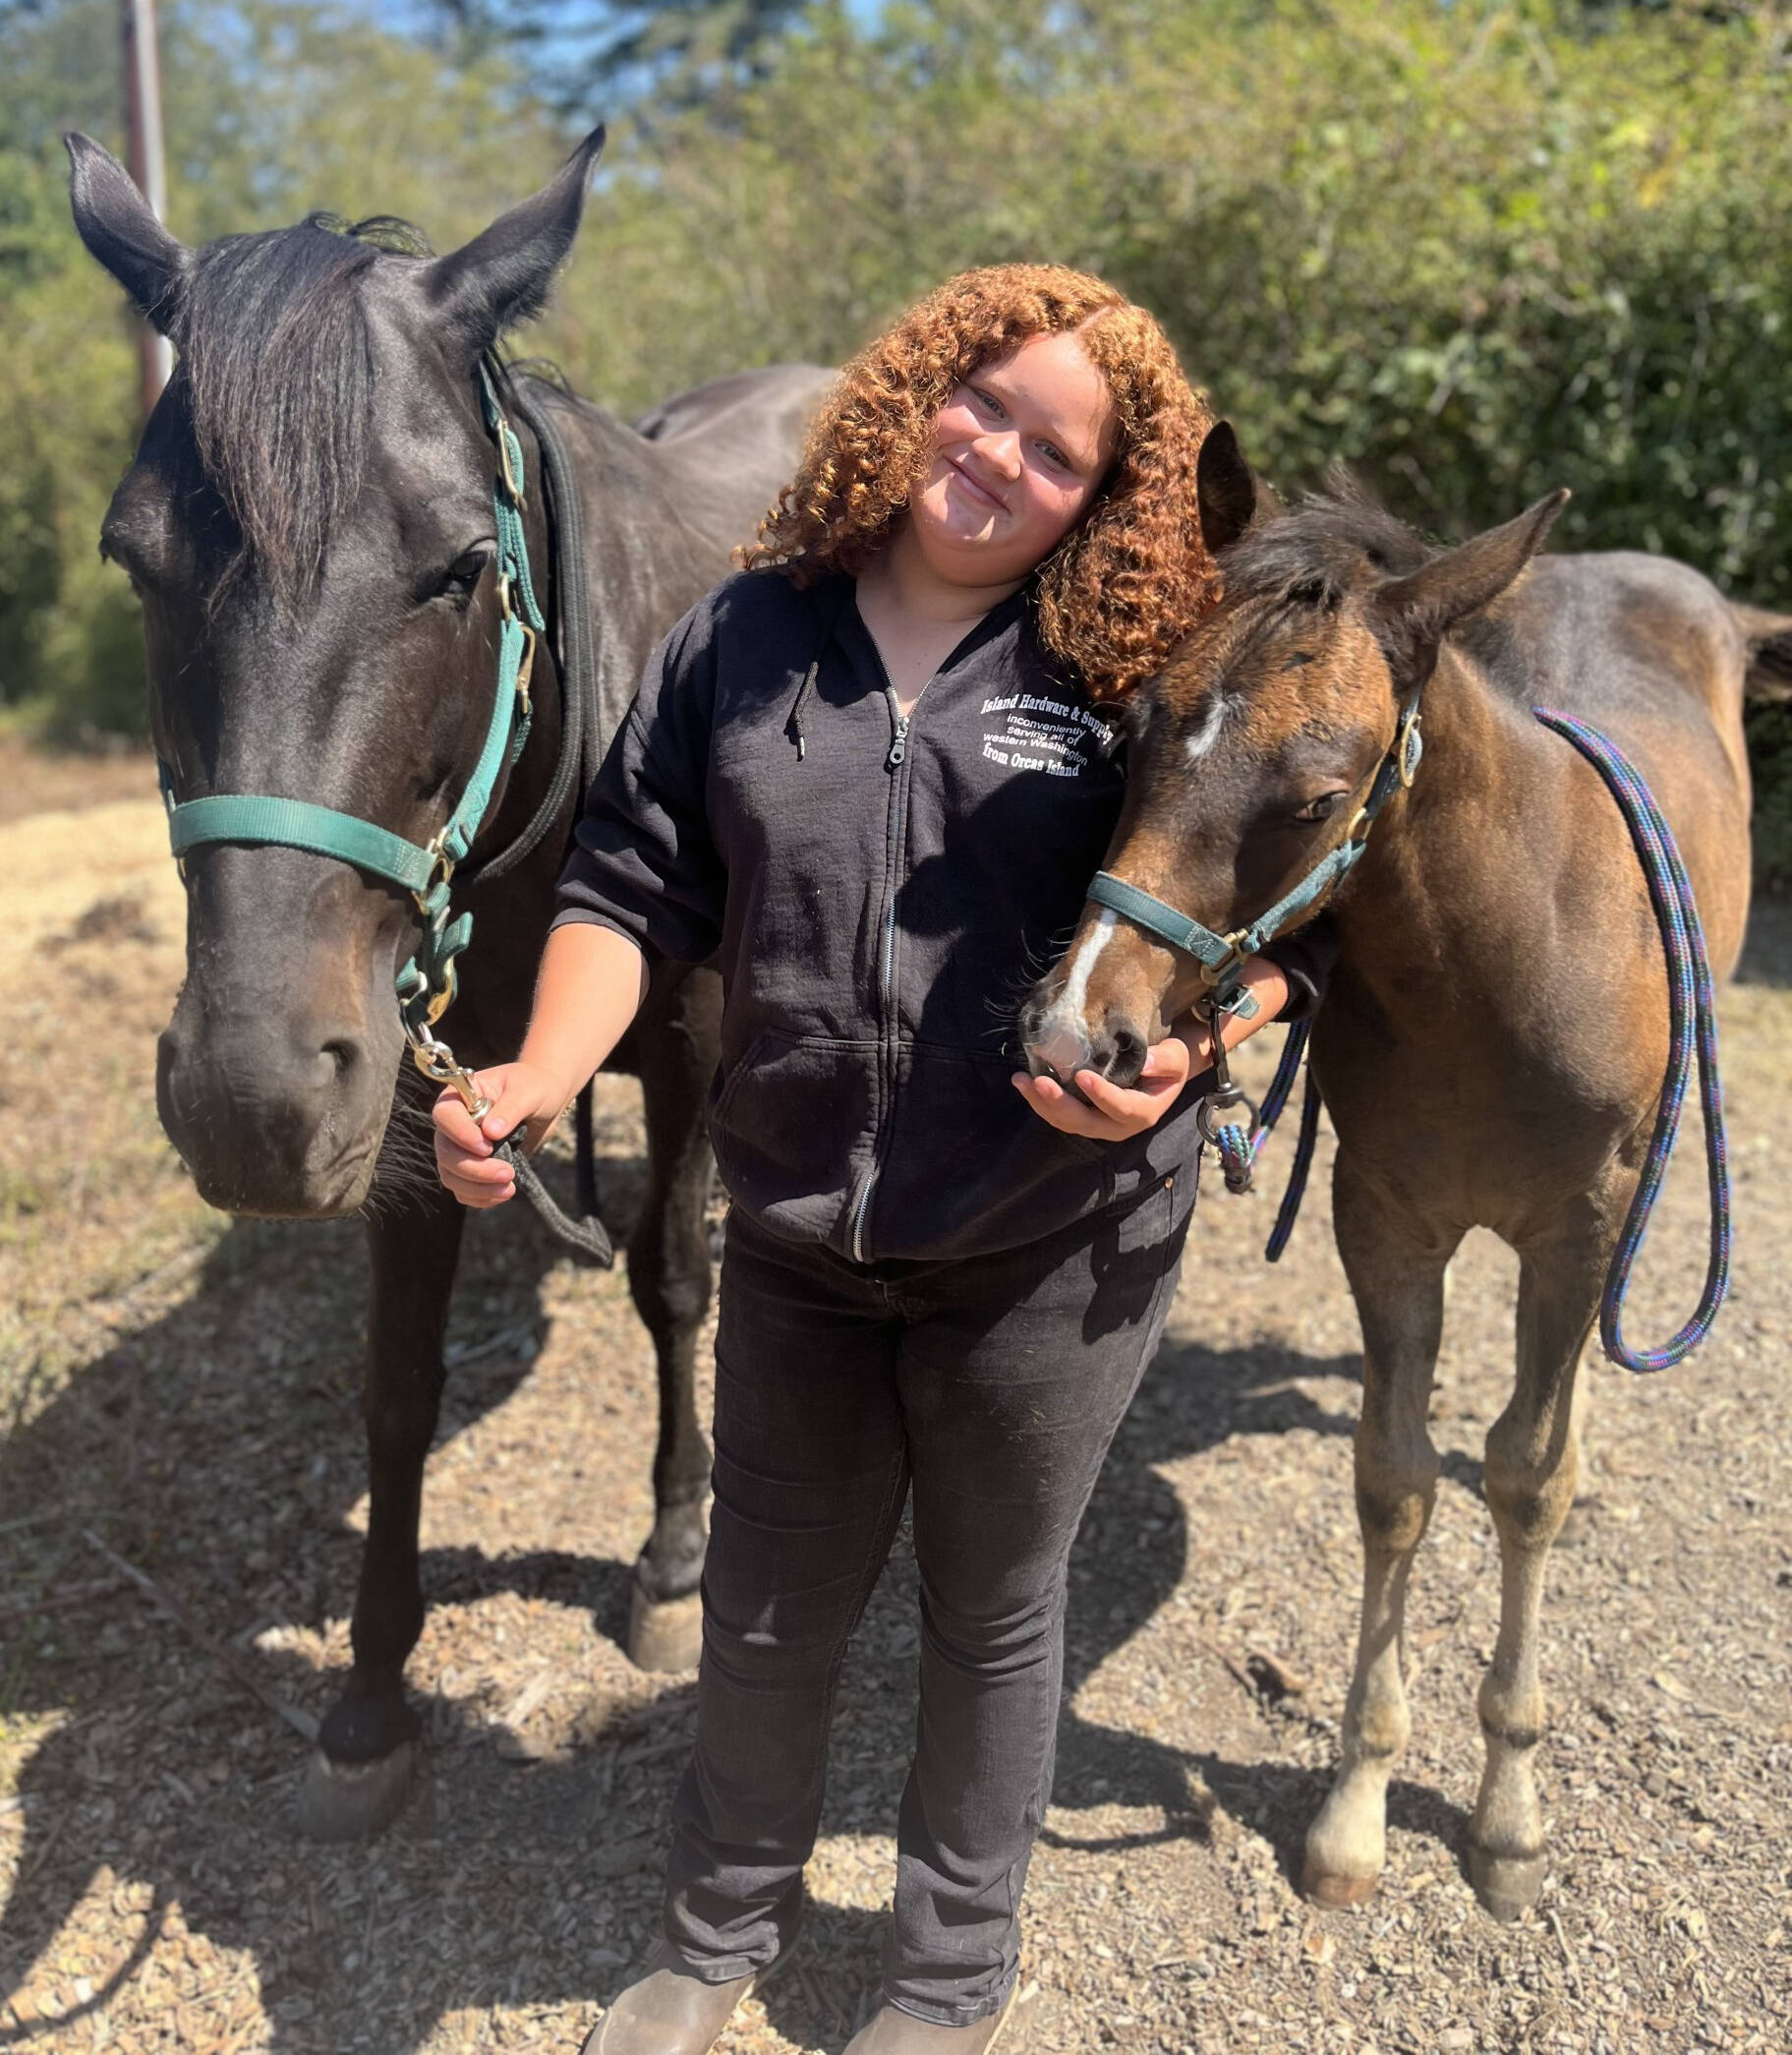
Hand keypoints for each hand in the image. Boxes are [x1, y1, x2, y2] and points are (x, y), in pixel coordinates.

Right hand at [432, 1060, 567, 1208]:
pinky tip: (502, 1194)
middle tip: (507, 1173)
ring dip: (477, 1188)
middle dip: (474, 1169)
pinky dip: (480, 1197)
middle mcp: (453, 1124)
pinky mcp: (472, 1167)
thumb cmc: (533, 1088)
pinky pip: (463, 1190)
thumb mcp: (527, 1092)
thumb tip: (491, 1132)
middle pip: (445, 1152)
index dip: (461, 1134)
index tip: (487, 1147)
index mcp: (459, 1097)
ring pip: (451, 1175)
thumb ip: (510, 1108)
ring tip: (509, 1189)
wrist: (543, 1103)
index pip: (444, 1116)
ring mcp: (459, 1148)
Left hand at [1012, 1035, 1194, 1141]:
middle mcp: (1118, 1126)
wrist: (1161, 1073)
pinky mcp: (1083, 1118)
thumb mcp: (1177, 1058)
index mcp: (1144, 1113)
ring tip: (1021, 1080)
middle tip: (1039, 1082)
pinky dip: (1039, 1101)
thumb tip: (1145, 1062)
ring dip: (1041, 1104)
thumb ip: (1165, 1060)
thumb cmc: (1169, 1063)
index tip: (1082, 1076)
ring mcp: (1098, 1125)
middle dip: (1059, 1104)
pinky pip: (1058, 1116)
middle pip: (1085, 1123)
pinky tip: (1023, 1082)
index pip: (1121, 1108)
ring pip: (1066, 1122)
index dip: (1101, 1095)